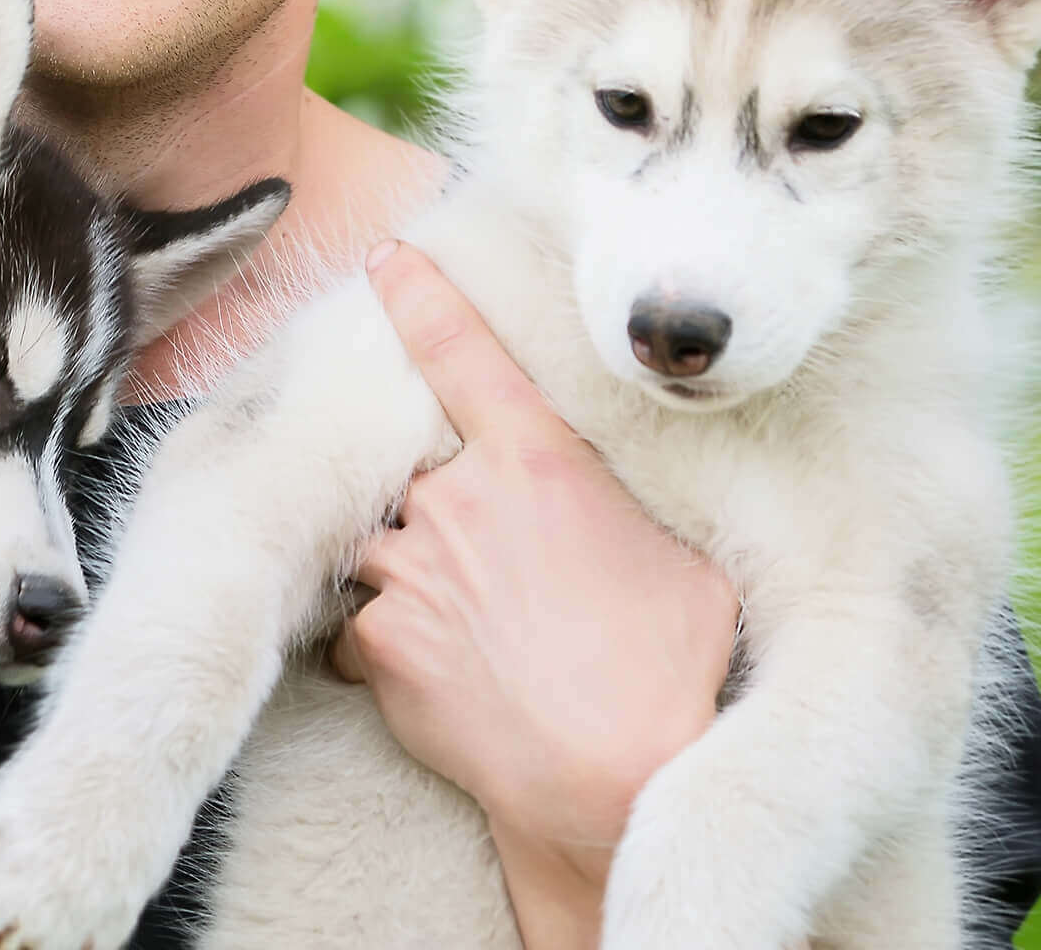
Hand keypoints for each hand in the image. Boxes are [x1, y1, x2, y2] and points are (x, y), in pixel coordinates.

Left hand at [329, 242, 735, 949]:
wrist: (609, 782)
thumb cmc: (669, 672)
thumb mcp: (679, 557)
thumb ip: (621, 502)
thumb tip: (611, 493)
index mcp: (537, 460)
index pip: (460, 350)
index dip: (418, 295)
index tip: (385, 259)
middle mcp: (457, 498)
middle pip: (423, 472)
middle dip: (450, 510)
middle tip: (508, 580)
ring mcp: (407, 568)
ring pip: (387, 545)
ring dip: (418, 575)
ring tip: (484, 637)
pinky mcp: (374, 640)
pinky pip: (361, 623)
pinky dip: (389, 644)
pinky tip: (450, 678)